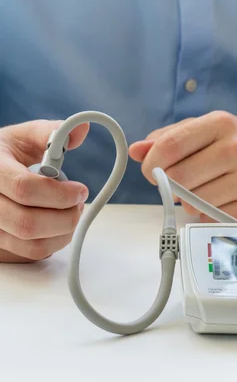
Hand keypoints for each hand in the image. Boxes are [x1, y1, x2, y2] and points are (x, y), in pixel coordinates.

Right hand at [0, 120, 89, 262]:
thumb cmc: (4, 156)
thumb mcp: (22, 137)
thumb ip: (50, 133)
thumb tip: (81, 129)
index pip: (25, 189)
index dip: (60, 193)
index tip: (80, 189)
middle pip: (28, 223)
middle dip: (66, 216)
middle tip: (78, 203)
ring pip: (32, 244)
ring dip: (63, 231)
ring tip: (70, 212)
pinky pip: (31, 254)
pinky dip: (54, 242)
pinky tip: (58, 224)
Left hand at [129, 111, 236, 222]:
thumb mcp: (210, 132)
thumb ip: (171, 138)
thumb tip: (137, 150)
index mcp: (222, 124)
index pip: (170, 146)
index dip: (152, 164)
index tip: (152, 172)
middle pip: (179, 178)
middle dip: (171, 186)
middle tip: (179, 184)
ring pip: (194, 202)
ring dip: (191, 202)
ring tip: (205, 191)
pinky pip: (213, 219)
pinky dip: (209, 216)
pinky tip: (221, 203)